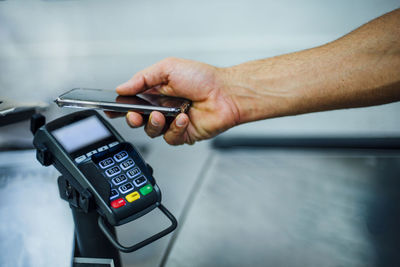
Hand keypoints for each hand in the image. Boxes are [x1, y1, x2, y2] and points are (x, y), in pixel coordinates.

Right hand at [116, 57, 239, 144]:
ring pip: (152, 132)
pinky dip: (175, 129)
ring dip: (154, 124)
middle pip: (138, 120)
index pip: (132, 102)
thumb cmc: (203, 78)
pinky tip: (183, 118)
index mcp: (156, 92)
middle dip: (132, 119)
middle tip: (135, 115)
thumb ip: (143, 78)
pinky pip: (170, 138)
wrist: (226, 93)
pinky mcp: (183, 134)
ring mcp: (172, 123)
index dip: (120, 107)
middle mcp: (162, 108)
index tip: (110, 109)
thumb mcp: (168, 68)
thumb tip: (121, 87)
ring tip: (162, 114)